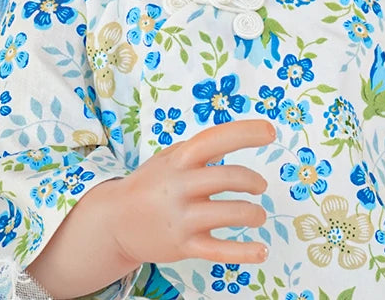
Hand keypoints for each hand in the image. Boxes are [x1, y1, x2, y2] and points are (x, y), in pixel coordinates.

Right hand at [110, 118, 274, 266]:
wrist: (114, 221)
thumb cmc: (150, 184)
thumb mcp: (169, 157)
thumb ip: (200, 149)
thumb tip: (238, 137)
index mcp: (180, 159)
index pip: (215, 139)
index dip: (245, 133)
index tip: (270, 131)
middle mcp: (180, 186)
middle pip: (228, 177)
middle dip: (252, 180)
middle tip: (260, 186)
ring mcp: (182, 218)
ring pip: (229, 213)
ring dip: (253, 214)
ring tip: (257, 215)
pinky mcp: (183, 247)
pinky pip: (219, 250)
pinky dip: (244, 252)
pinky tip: (261, 251)